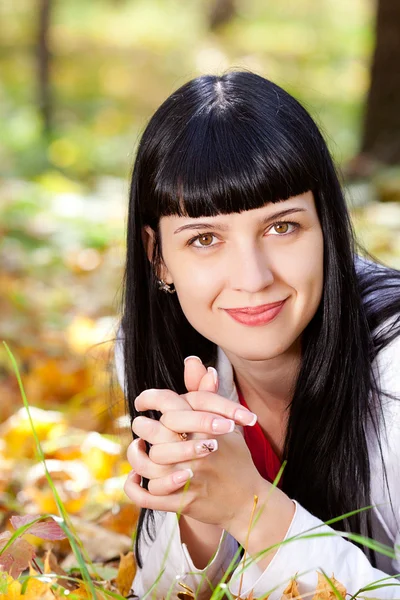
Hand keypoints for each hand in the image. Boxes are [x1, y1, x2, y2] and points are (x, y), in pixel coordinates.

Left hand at [124, 357, 263, 531]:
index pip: (171, 404)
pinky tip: (133, 478)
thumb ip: (205, 393)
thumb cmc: (234, 457)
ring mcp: (190, 478)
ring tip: (138, 448)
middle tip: (142, 425)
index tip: (141, 401)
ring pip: (148, 464)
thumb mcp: (226, 422)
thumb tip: (194, 361)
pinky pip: (148, 495)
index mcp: (207, 427)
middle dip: (142, 426)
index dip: (150, 398)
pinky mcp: (183, 502)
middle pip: (154, 431)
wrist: (249, 500)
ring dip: (136, 455)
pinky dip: (135, 488)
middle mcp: (198, 451)